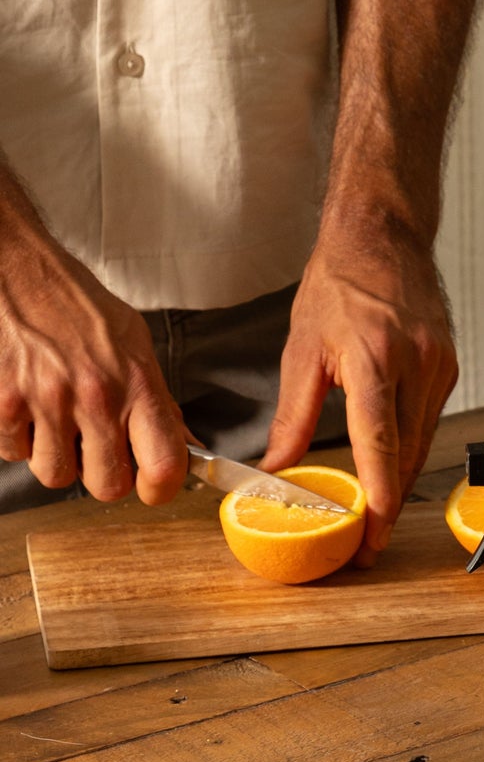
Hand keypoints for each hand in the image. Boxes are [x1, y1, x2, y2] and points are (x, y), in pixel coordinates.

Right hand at [0, 242, 187, 504]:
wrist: (20, 271)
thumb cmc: (80, 308)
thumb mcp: (136, 346)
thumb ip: (159, 401)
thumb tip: (187, 445)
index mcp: (137, 385)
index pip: (164, 465)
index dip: (161, 489)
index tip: (153, 486)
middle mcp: (96, 397)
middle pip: (108, 486)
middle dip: (104, 477)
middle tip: (98, 451)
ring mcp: (47, 401)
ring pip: (56, 475)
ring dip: (59, 459)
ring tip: (60, 425)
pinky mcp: (5, 402)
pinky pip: (14, 453)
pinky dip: (20, 441)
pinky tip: (29, 411)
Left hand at [261, 224, 458, 563]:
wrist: (383, 238)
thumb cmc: (341, 283)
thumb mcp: (302, 349)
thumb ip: (293, 415)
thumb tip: (277, 466)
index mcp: (374, 361)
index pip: (381, 445)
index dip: (378, 497)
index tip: (372, 534)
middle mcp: (416, 366)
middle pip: (407, 455)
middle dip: (388, 504)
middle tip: (368, 541)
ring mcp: (439, 367)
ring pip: (423, 442)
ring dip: (399, 478)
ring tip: (375, 511)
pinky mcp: (449, 368)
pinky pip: (430, 420)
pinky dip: (410, 445)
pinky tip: (391, 459)